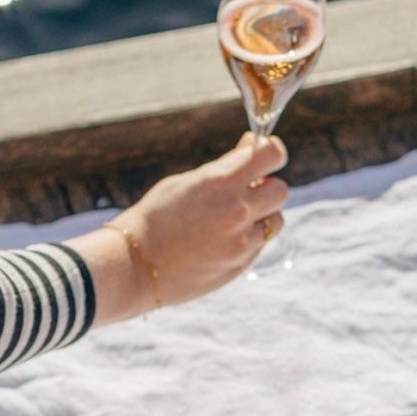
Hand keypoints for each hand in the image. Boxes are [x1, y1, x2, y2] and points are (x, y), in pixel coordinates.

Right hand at [76, 132, 289, 324]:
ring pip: (276, 221)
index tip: (265, 157)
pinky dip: (249, 239)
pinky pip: (260, 244)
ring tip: (231, 220)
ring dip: (263, 216)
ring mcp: (242, 242)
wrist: (135, 267)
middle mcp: (238, 211)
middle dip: (267, 187)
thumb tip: (251, 148)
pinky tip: (220, 240)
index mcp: (221, 182)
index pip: (271, 154)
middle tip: (246, 191)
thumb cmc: (155, 217)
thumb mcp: (187, 182)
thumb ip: (225, 168)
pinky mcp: (241, 265)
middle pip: (281, 190)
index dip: (272, 152)